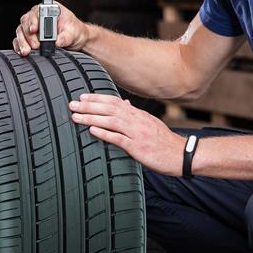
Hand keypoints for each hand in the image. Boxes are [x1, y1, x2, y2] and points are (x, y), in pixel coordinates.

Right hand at [13, 1, 89, 55]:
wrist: (77, 40)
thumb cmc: (75, 31)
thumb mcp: (74, 32)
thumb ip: (67, 36)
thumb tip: (58, 41)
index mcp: (50, 9)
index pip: (37, 11)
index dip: (34, 19)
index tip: (34, 29)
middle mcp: (39, 16)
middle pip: (26, 21)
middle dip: (29, 34)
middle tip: (35, 45)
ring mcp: (33, 26)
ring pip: (21, 31)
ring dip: (23, 41)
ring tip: (27, 51)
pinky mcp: (29, 37)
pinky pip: (19, 40)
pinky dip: (19, 46)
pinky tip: (22, 52)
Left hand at [69, 93, 185, 176]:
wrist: (180, 155)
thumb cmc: (164, 142)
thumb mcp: (150, 124)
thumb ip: (136, 115)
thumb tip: (125, 103)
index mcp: (138, 115)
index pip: (115, 101)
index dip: (97, 98)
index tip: (83, 97)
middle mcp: (137, 121)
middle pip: (110, 109)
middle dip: (89, 106)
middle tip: (72, 104)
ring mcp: (137, 134)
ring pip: (111, 121)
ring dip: (91, 118)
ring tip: (76, 117)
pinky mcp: (138, 148)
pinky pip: (119, 139)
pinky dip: (104, 134)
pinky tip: (92, 131)